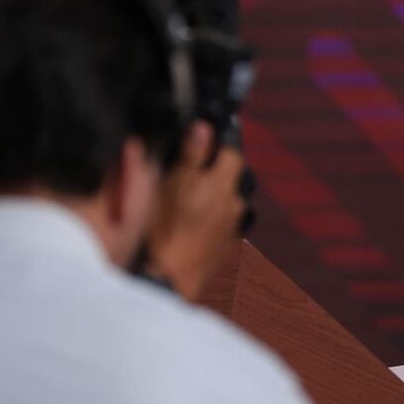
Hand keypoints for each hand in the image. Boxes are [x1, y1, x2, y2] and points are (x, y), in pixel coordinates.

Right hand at [144, 120, 245, 299]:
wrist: (168, 275)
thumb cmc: (165, 227)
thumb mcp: (172, 181)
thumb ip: (192, 153)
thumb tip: (204, 127)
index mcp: (225, 183)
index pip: (234, 153)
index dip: (220, 146)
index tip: (206, 144)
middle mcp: (236, 204)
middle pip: (239, 178)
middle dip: (222, 172)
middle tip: (197, 173)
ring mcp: (234, 227)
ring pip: (234, 203)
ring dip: (220, 198)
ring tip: (194, 201)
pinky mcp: (227, 247)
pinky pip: (227, 225)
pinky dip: (215, 220)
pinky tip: (195, 225)